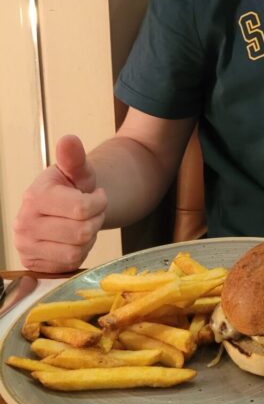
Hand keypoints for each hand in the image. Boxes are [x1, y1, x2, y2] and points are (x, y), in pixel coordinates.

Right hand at [13, 135, 107, 272]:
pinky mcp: (33, 263)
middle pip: (81, 232)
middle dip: (95, 220)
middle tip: (91, 212)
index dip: (99, 203)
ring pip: (77, 251)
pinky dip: (80, 252)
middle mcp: (24, 223)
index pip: (82, 209)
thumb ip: (75, 157)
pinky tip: (73, 238)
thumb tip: (69, 140)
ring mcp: (26, 246)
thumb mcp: (77, 171)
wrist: (61, 208)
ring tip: (82, 224)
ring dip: (88, 238)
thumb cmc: (71, 188)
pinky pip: (70, 264)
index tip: (96, 196)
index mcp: (35, 196)